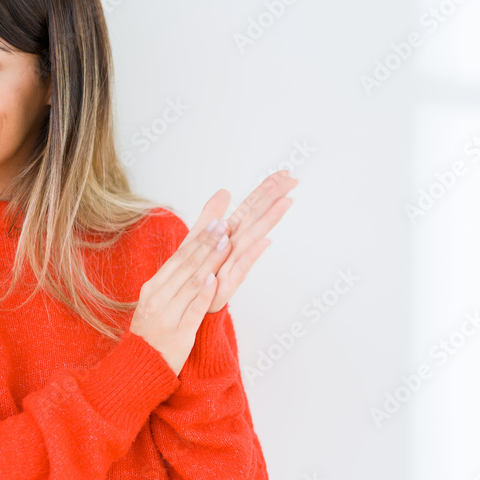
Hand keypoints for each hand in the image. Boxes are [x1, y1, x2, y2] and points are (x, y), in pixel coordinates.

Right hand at [130, 213, 232, 374]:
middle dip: (207, 242)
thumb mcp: (157, 302)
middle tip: (225, 224)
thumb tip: (193, 256)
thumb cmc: (151, 335)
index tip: (216, 221)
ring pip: (191, 283)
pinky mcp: (177, 335)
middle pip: (186, 265)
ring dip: (209, 261)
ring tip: (226, 243)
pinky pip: (192, 311)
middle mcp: (158, 298)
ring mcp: (166, 316)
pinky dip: (202, 294)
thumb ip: (174, 280)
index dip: (199, 238)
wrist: (137, 370)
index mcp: (153, 287)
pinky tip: (213, 280)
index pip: (179, 257)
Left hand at [182, 170, 298, 312]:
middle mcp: (235, 248)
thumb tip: (225, 190)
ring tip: (286, 202)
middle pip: (256, 218)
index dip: (265, 190)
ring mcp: (233, 265)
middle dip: (273, 198)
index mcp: (230, 235)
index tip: (284, 173)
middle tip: (293, 180)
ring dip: (269, 220)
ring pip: (253, 238)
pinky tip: (265, 241)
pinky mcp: (226, 285)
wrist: (186, 306)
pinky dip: (252, 255)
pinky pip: (240, 268)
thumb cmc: (197, 273)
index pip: (250, 207)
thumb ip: (211, 214)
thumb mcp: (198, 237)